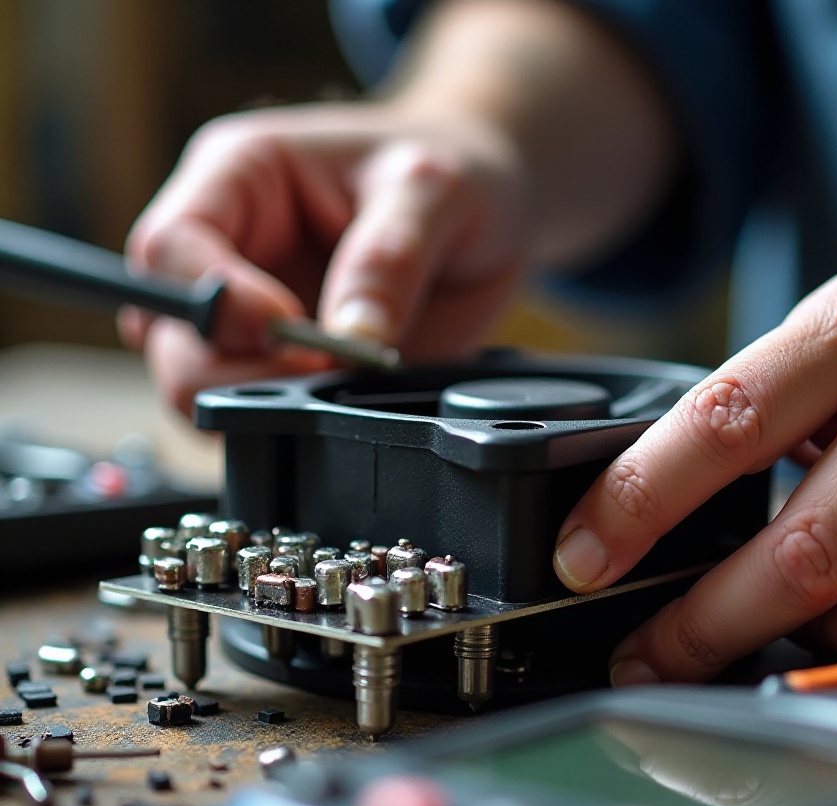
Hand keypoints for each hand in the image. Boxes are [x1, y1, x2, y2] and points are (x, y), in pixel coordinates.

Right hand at [120, 102, 528, 412]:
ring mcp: (250, 319)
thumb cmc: (447, 170)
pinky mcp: (284, 368)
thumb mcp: (434, 189)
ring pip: (198, 386)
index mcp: (237, 179)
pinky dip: (289, 424)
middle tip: (322, 370)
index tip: (287, 326)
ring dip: (261, 404)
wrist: (487, 209)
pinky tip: (342, 402)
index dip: (214, 301)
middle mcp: (228, 252)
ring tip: (340, 384)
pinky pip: (256, 414)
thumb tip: (351, 339)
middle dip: (233, 370)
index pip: (170, 247)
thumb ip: (389, 258)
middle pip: (169, 334)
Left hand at [553, 261, 836, 682]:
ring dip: (800, 636)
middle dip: (701, 629)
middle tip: (645, 659)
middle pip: (795, 558)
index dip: (636, 504)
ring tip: (776, 609)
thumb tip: (648, 516)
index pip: (720, 427)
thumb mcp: (834, 336)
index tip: (580, 560)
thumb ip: (756, 410)